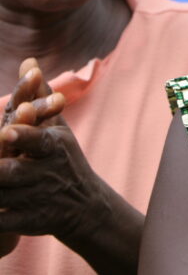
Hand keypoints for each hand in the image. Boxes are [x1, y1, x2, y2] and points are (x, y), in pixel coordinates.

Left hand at [0, 58, 65, 256]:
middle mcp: (46, 173)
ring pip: (2, 196)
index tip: (7, 130)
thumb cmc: (63, 159)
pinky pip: (3, 221)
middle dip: (2, 169)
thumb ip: (40, 96)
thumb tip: (28, 62)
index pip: (37, 140)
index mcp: (54, 147)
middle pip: (13, 171)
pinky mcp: (28, 221)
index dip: (22, 136)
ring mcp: (36, 199)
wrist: (84, 205)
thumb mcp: (58, 128)